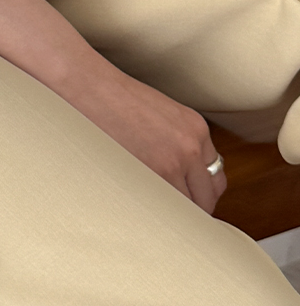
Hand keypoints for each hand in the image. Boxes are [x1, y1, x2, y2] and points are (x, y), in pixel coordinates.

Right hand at [73, 48, 225, 212]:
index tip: (190, 201)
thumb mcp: (164, 115)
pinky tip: (146, 213)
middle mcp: (190, 147)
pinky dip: (158, 215)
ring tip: (159, 216)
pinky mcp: (149, 177)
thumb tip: (188, 179)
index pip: (215, 177)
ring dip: (175, 215)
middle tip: (175, 215)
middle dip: (194, 210)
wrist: (90, 88)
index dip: (202, 193)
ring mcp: (171, 164)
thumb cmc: (118, 99)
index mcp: (196, 128)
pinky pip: (165, 209)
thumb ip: (181, 142)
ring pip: (187, 209)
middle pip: (207, 198)